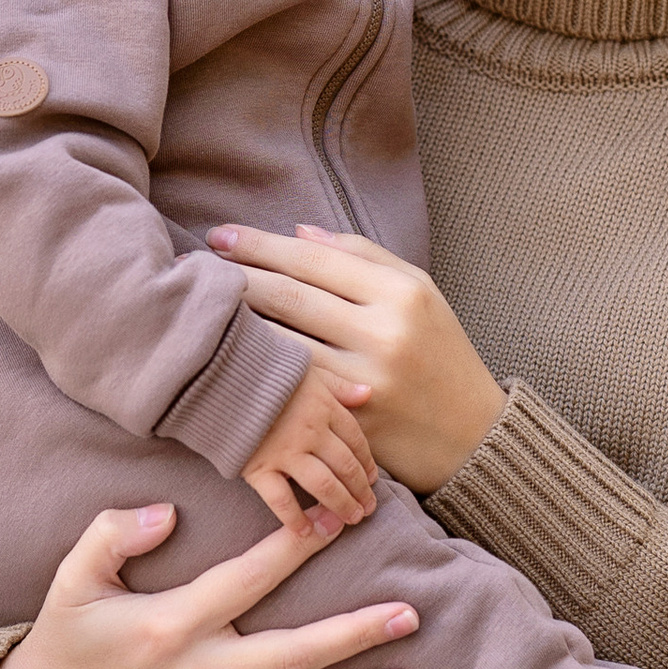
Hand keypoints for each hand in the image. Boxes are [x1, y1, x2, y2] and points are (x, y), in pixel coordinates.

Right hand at [0, 500, 419, 668]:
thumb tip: (166, 514)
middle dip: (353, 635)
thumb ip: (113, 535)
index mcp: (168, 628)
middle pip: (291, 656)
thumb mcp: (71, 579)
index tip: (334, 522)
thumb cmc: (64, 642)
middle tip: (408, 614)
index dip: (292, 551)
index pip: (244, 583)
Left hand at [206, 227, 503, 493]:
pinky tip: (229, 357)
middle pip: (291, 298)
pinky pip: (292, 390)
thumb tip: (297, 233)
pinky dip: (258, 371)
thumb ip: (363, 257)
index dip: (260, 245)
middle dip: (237, 277)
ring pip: (282, 345)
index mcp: (403, 293)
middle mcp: (385, 335)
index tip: (220, 236)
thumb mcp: (419, 293)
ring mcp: (366, 384)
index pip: (315, 260)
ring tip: (201, 307)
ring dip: (236, 325)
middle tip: (195, 266)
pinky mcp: (352, 424)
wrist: (471, 436)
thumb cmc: (439, 354)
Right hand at [243, 360, 377, 535]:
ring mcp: (285, 452)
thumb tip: (367, 394)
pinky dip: (294, 519)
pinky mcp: (258, 467)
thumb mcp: (309, 370)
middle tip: (368, 509)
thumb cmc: (265, 370)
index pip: (356, 440)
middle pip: (345, 466)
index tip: (373, 479)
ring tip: (350, 520)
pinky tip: (305, 532)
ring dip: (341, 506)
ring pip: (324, 486)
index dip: (367, 463)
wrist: (219, 375)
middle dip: (360, 490)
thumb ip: (339, 385)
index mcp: (324, 407)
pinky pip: (281, 500)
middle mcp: (310, 431)